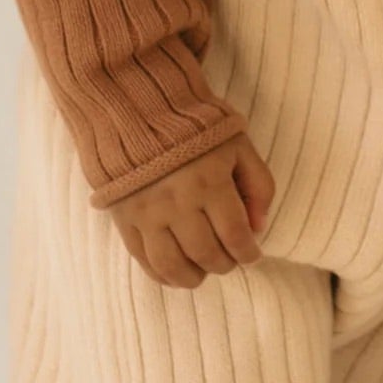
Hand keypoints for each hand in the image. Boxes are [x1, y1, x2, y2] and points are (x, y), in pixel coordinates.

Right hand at [105, 132, 274, 288]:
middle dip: (224, 265)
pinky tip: (176, 273)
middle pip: (206, 254)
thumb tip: (259, 228)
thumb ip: (258, 185)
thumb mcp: (238, 144)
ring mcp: (147, 212)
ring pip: (172, 265)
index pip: (235, 236)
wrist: (136, 104)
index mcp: (209, 180)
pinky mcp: (124, 216)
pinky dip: (161, 274)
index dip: (248, 253)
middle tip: (230, 260)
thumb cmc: (196, 124)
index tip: (253, 256)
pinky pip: (142, 259)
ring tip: (203, 271)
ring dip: (193, 278)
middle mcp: (177, 200)